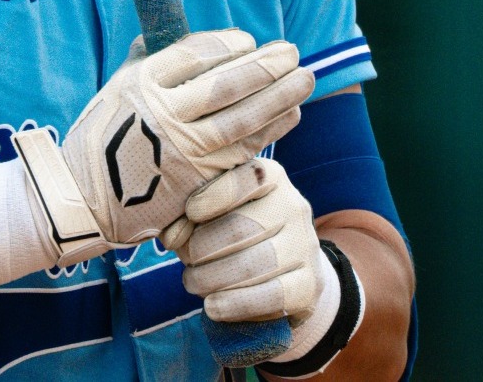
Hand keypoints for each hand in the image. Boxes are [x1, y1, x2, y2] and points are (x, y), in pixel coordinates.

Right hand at [13, 30, 313, 261]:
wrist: (83, 199)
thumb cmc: (102, 137)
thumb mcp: (115, 88)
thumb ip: (146, 59)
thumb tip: (172, 31)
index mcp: (141, 85)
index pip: (196, 55)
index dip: (229, 45)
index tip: (248, 40)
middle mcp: (163, 116)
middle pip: (227, 86)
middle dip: (266, 67)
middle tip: (293, 52)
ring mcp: (182, 152)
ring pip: (242, 120)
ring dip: (279, 97)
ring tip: (305, 78)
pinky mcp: (196, 183)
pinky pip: (241, 151)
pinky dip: (270, 131)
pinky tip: (290, 115)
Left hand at [162, 158, 360, 373]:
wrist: (285, 272)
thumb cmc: (235, 234)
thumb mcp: (213, 215)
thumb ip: (190, 218)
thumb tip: (171, 235)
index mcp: (270, 178)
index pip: (246, 178)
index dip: (212, 196)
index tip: (190, 213)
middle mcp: (293, 206)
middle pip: (242, 227)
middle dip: (203, 248)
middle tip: (187, 261)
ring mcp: (305, 246)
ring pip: (254, 263)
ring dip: (212, 278)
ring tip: (193, 283)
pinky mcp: (310, 284)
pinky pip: (272, 295)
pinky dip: (235, 303)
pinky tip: (213, 306)